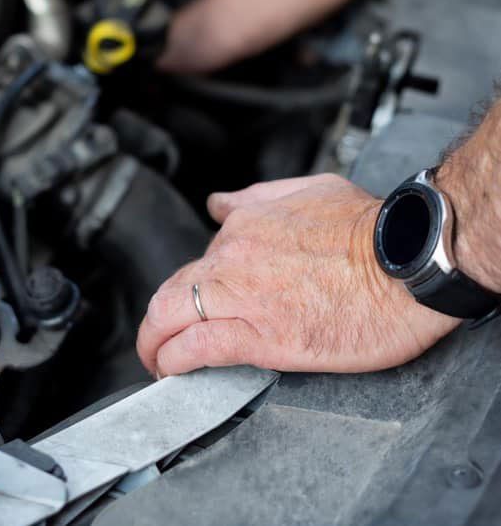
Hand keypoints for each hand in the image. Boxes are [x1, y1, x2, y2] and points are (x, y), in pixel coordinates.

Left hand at [137, 174, 458, 376]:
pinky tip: (171, 370)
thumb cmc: (368, 227)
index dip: (189, 289)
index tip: (192, 305)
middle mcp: (234, 257)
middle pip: (172, 291)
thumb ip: (256, 198)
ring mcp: (243, 296)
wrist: (406, 260)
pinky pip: (198, 349)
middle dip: (157, 319)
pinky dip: (175, 360)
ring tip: (156, 360)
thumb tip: (219, 204)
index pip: (198, 262)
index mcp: (246, 225)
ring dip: (154, 343)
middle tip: (157, 339)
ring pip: (171, 318)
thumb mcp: (308, 189)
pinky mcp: (261, 336)